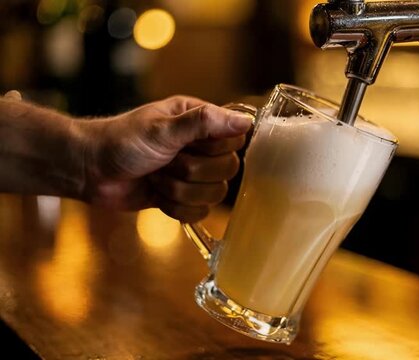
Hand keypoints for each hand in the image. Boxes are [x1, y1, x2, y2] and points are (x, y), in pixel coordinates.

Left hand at [78, 96, 252, 221]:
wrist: (90, 171)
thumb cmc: (121, 141)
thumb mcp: (163, 128)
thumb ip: (205, 123)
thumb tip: (245, 120)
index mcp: (200, 122)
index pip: (235, 140)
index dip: (215, 148)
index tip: (189, 145)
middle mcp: (201, 147)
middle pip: (228, 170)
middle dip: (192, 171)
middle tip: (165, 162)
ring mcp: (193, 174)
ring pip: (214, 194)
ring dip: (180, 190)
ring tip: (156, 177)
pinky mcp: (183, 198)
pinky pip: (199, 213)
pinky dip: (176, 208)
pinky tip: (157, 195)